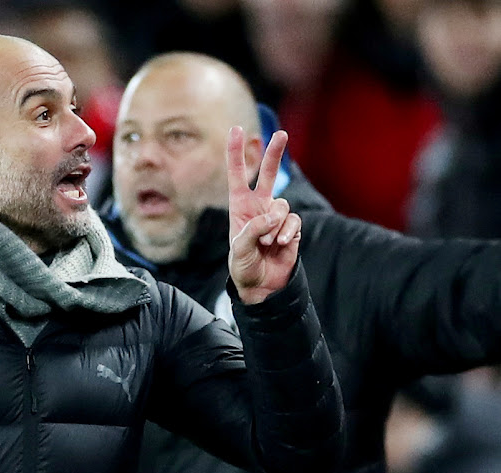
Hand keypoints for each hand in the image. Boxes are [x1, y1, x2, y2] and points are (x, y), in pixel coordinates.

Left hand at [227, 126, 300, 303]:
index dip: (236, 153)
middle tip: (282, 134)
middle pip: (269, 174)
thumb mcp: (239, 249)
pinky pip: (294, 221)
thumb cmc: (243, 266)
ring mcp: (276, 216)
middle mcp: (259, 207)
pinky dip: (288, 232)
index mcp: (240, 206)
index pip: (238, 175)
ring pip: (283, 205)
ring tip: (267, 243)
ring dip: (275, 225)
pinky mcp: (291, 228)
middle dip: (274, 154)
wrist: (262, 285)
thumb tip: (272, 216)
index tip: (235, 129)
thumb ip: (252, 230)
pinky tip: (281, 245)